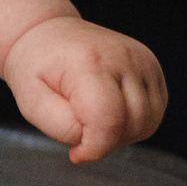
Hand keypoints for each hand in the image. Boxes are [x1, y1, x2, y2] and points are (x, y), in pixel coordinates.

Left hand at [1, 16, 167, 162]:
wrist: (46, 33)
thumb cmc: (35, 68)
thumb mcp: (31, 102)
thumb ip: (62, 128)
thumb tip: (94, 144)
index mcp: (89, 62)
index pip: (107, 120)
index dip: (94, 147)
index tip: (76, 153)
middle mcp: (124, 57)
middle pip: (131, 125)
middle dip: (105, 139)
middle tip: (78, 125)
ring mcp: (143, 60)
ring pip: (148, 123)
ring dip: (121, 133)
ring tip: (91, 116)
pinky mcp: (152, 67)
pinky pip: (154, 113)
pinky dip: (133, 122)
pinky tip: (109, 109)